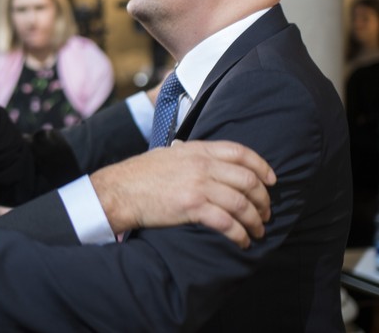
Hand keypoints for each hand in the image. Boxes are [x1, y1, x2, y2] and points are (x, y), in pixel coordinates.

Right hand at [91, 140, 275, 247]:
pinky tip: (242, 241)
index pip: (240, 152)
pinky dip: (240, 234)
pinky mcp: (192, 207)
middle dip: (263, 199)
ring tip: (258, 231)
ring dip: (255, 220)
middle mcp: (202, 165)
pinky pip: (227, 222)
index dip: (262, 167)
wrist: (120, 191)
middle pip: (248, 180)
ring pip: (242, 203)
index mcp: (198, 150)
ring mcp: (198, 186)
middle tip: (266, 213)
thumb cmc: (140, 174)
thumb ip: (189, 153)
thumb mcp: (167, 154)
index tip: (271, 181)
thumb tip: (201, 155)